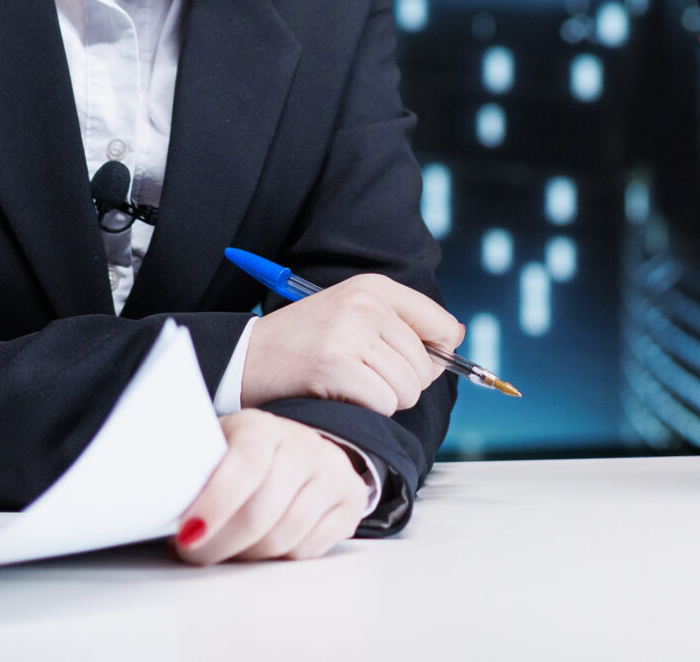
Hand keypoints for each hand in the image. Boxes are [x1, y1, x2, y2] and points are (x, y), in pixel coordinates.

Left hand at [174, 410, 367, 564]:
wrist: (296, 452)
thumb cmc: (242, 458)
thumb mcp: (215, 451)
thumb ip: (193, 473)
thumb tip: (157, 506)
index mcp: (261, 427)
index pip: (243, 466)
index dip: (214, 504)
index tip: (187, 534)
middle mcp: (303, 445)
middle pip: (261, 512)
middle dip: (220, 544)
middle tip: (194, 553)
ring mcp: (331, 472)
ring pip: (285, 536)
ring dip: (247, 555)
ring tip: (226, 549)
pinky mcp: (350, 502)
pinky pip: (310, 549)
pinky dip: (279, 557)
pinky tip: (261, 546)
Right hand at [239, 273, 463, 413]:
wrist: (244, 358)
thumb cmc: (304, 345)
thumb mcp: (353, 317)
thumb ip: (404, 325)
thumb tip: (456, 336)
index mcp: (374, 287)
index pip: (441, 324)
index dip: (436, 355)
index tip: (412, 365)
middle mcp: (365, 304)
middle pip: (426, 366)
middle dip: (402, 385)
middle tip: (363, 379)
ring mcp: (349, 332)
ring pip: (408, 389)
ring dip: (383, 400)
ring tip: (348, 386)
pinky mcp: (335, 365)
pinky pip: (383, 404)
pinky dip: (365, 411)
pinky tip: (337, 396)